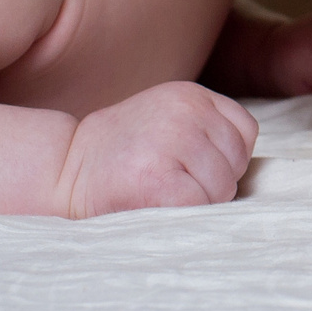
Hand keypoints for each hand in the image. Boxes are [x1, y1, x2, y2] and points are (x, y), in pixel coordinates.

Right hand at [57, 81, 259, 218]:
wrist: (63, 168)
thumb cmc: (123, 153)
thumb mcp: (168, 119)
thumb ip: (207, 130)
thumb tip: (248, 170)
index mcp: (191, 94)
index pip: (245, 131)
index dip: (227, 159)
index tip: (195, 168)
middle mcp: (185, 112)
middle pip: (236, 162)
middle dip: (214, 184)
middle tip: (174, 185)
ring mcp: (171, 142)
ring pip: (221, 188)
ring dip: (199, 203)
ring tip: (162, 194)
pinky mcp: (156, 179)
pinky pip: (198, 205)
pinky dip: (185, 216)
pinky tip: (157, 206)